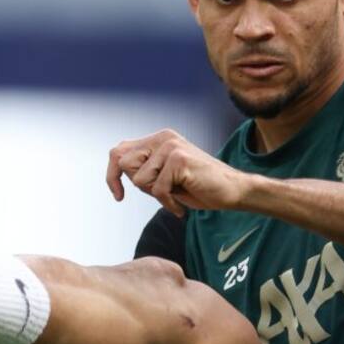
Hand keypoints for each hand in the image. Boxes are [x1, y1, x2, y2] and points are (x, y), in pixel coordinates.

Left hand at [106, 128, 246, 216]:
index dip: (112, 175)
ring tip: (176, 194)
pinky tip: (181, 205)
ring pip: (140, 180)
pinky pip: (158, 190)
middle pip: (125, 165)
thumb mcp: (165, 177)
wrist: (232, 190)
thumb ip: (145, 170)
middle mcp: (162, 138)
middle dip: (139, 186)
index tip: (118, 196)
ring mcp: (171, 147)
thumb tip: (118, 166)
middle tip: (164, 192)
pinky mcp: (179, 160)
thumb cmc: (198, 187)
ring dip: (156, 195)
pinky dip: (168, 203)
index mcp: (158, 139)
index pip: (118, 152)